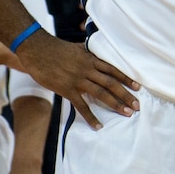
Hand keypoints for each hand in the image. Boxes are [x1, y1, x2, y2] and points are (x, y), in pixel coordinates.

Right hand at [18, 36, 138, 127]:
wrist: (36, 49)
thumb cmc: (55, 48)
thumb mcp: (77, 48)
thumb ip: (89, 53)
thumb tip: (98, 53)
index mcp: (91, 60)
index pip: (113, 70)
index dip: (127, 79)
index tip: (138, 87)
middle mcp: (87, 70)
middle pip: (111, 83)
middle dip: (126, 95)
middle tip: (138, 106)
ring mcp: (77, 80)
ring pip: (101, 93)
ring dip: (116, 104)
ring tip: (127, 113)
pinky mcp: (66, 89)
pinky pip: (81, 105)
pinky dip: (90, 116)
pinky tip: (98, 125)